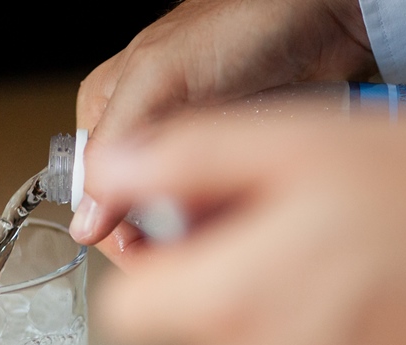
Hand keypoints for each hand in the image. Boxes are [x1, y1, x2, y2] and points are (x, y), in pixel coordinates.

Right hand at [75, 0, 376, 257]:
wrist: (317, 19)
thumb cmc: (240, 24)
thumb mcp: (162, 77)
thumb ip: (121, 141)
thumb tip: (87, 218)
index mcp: (108, 111)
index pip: (96, 197)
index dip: (120, 234)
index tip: (148, 258)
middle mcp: (146, 135)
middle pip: (140, 215)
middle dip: (164, 235)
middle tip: (194, 242)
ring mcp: (191, 154)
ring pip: (182, 220)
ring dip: (200, 233)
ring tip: (222, 228)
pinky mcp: (233, 166)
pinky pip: (223, 211)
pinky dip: (231, 220)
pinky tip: (243, 218)